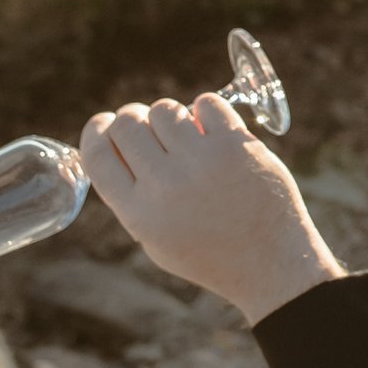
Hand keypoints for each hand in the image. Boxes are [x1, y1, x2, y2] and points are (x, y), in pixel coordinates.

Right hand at [80, 93, 343, 326]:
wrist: (271, 265)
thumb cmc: (211, 254)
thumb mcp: (157, 240)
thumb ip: (132, 197)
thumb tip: (117, 144)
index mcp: (139, 213)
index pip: (96, 153)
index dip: (96, 131)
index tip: (104, 123)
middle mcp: (165, 185)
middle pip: (127, 125)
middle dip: (133, 118)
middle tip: (148, 125)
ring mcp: (201, 163)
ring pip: (164, 110)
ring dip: (170, 115)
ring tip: (185, 132)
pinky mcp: (235, 147)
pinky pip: (206, 103)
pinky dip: (205, 109)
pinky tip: (211, 127)